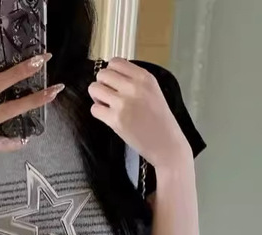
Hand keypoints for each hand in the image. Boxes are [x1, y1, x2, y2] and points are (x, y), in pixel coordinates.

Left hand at [88, 58, 190, 179]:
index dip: (110, 72)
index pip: (115, 62)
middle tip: (108, 95)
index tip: (113, 82)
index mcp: (144, 77)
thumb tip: (113, 76)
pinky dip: (98, 113)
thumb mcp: (154, 91)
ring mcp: (123, 103)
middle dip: (102, 84)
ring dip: (97, 97)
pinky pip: (94, 109)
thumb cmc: (160, 121)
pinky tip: (108, 116)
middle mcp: (133, 87)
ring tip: (106, 105)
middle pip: (102, 74)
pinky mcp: (115, 120)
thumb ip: (135, 81)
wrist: (166, 144)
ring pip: (94, 89)